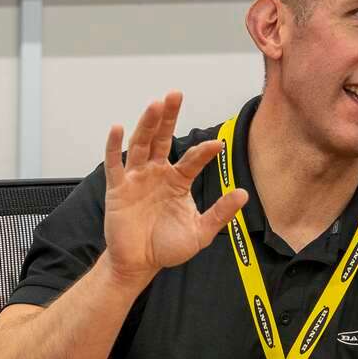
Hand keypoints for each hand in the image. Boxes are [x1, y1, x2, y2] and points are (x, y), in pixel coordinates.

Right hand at [100, 91, 247, 287]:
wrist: (140, 264)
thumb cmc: (167, 247)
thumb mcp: (200, 232)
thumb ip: (220, 213)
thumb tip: (243, 194)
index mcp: (177, 181)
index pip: (192, 159)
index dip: (204, 152)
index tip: (217, 145)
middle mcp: (157, 173)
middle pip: (162, 138)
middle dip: (169, 116)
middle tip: (176, 94)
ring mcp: (136, 178)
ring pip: (141, 144)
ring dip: (147, 123)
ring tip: (155, 104)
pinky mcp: (118, 188)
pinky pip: (115, 163)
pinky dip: (114, 146)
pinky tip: (118, 128)